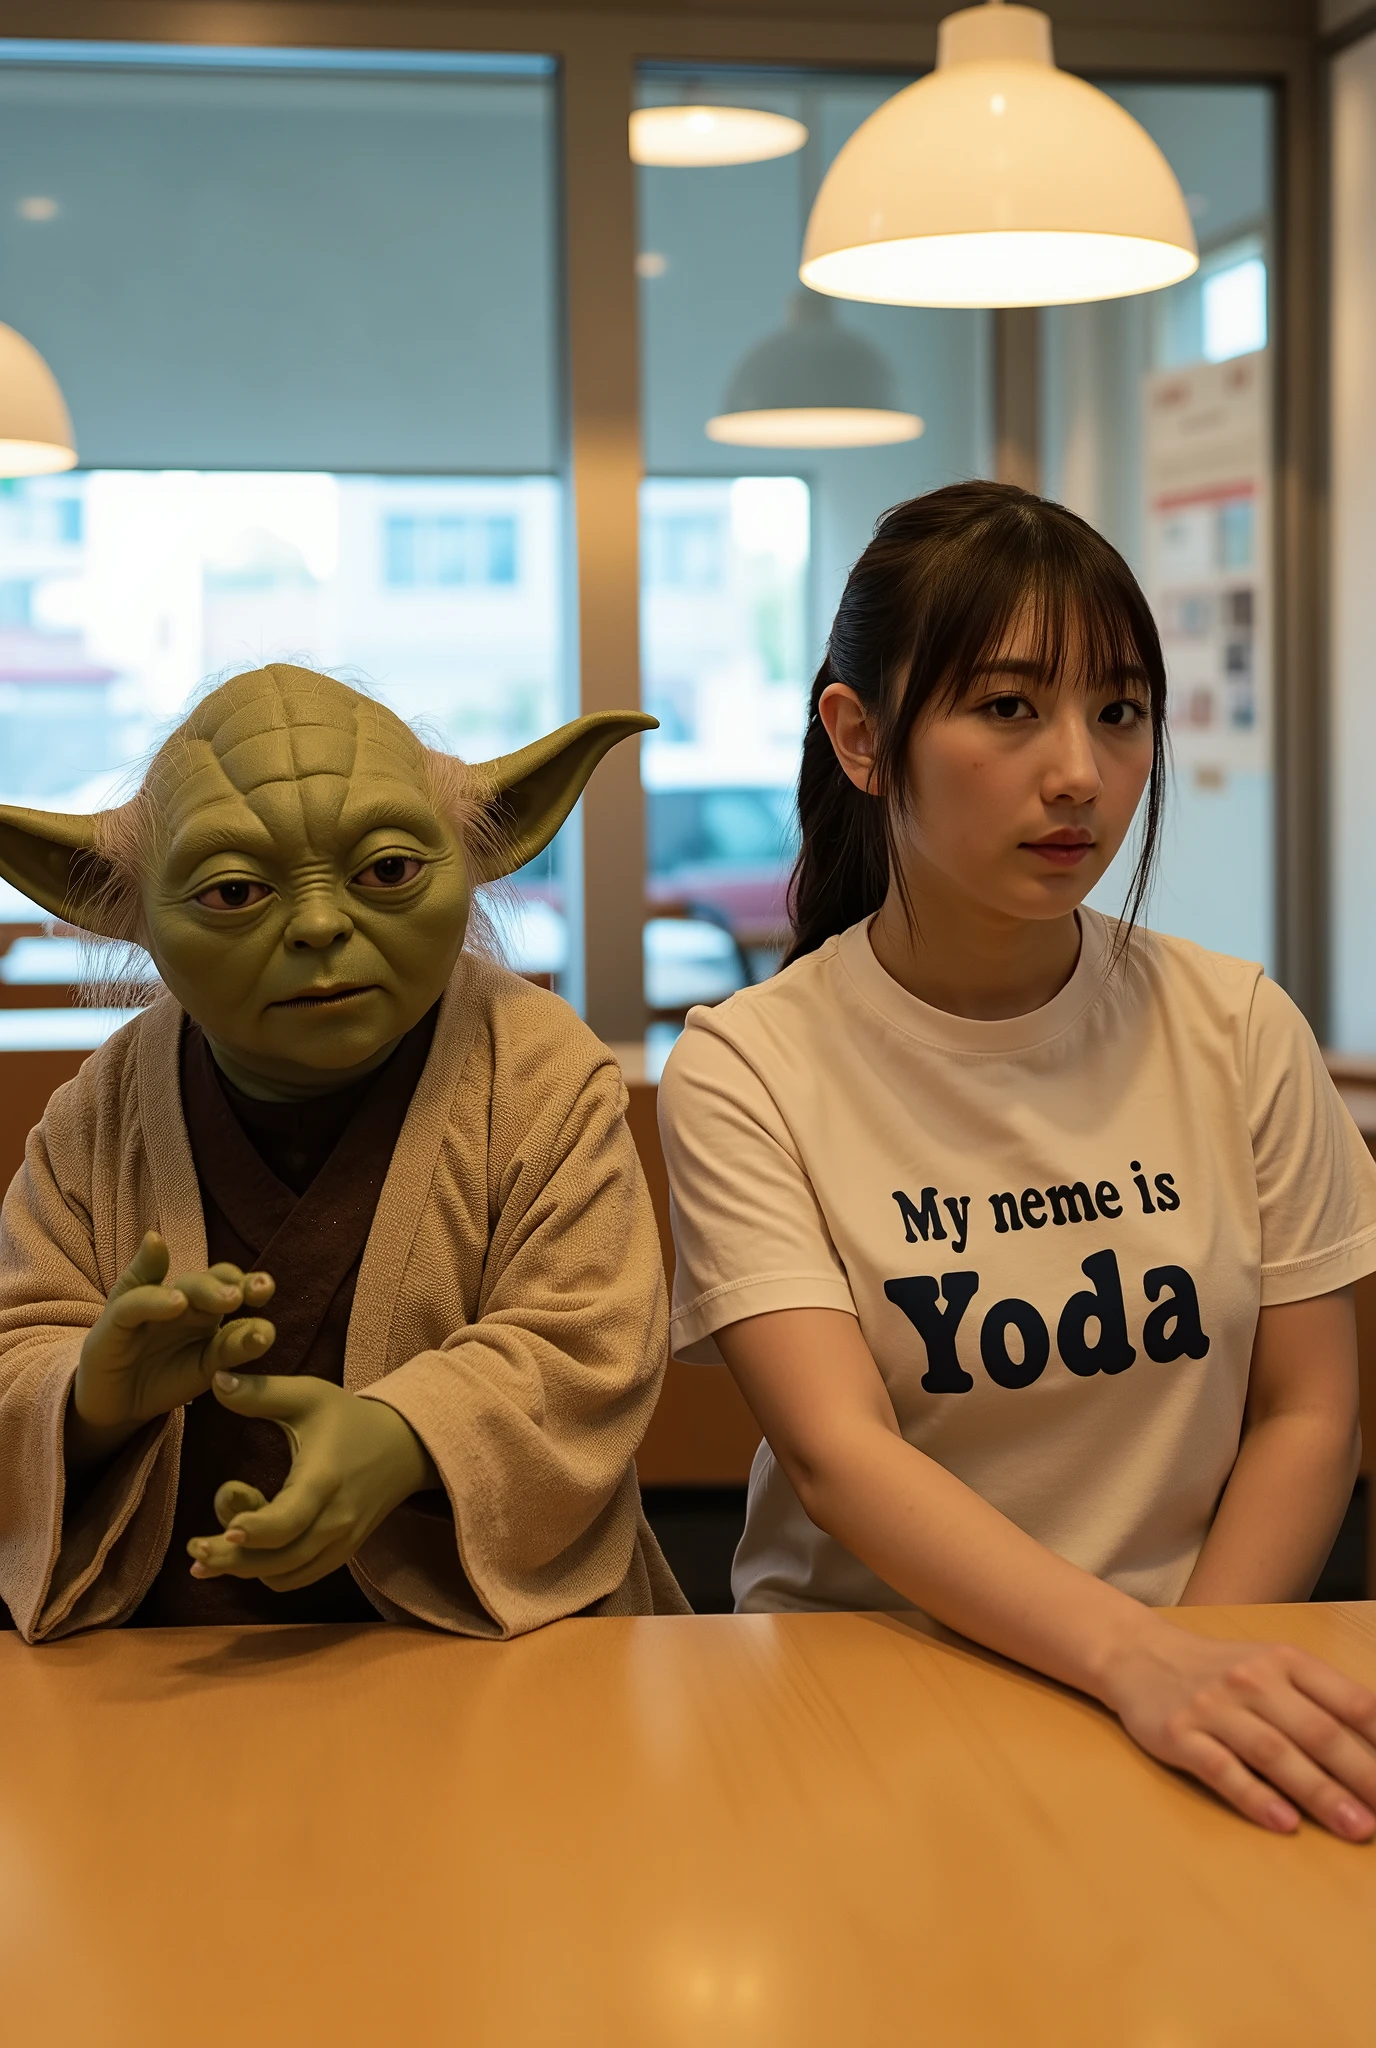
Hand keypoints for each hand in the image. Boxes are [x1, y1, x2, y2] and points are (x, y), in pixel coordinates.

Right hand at [69, 1233, 275, 1462]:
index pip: (228, 1283)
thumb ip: (232, 1348)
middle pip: (206, 1282)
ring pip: (175, 1287)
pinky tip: (176, 1301)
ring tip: (226, 1298)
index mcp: (204, 1308)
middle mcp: (178, 1300)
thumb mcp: (206, 1367)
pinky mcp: (113, 1322)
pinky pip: (135, 1305)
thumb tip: (267, 1328)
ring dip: (202, 1289)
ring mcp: (146, 1306)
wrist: (117, 1404)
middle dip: (229, 1285)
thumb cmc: (167, 1379)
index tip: (267, 1289)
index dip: (249, 1282)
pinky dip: (154, 1299)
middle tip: (246, 1295)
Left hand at [186, 1372, 438, 1592]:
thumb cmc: (349, 1418)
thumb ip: (261, 1391)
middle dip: (232, 1560)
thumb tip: (215, 1379)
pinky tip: (248, 1548)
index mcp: (325, 1478)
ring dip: (247, 1567)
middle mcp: (336, 1518)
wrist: (405, 1446)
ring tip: (219, 1540)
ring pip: (284, 1575)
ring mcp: (341, 1541)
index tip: (223, 1530)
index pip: (289, 1520)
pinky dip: (268, 1571)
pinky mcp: (341, 1553)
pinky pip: (297, 1577)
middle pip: (278, 1560)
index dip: (255, 1532)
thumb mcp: (309, 1395)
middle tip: (194, 1550)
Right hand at [1102, 1620, 1375, 1839]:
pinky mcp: (1179, 1735)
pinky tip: (1282, 1821)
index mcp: (1285, 1661)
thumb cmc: (1221, 1670)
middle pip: (1317, 1732)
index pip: (1350, 1702)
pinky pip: (1221, 1769)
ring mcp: (1213, 1708)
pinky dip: (1254, 1796)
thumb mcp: (1274, 1667)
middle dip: (1361, 1776)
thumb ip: (1323, 1700)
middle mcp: (1252, 1680)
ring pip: (1274, 1753)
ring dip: (1319, 1792)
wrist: (1139, 1655)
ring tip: (1355, 1827)